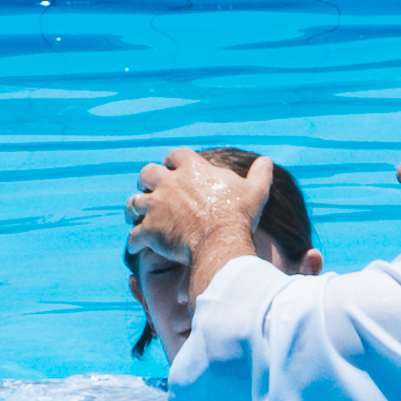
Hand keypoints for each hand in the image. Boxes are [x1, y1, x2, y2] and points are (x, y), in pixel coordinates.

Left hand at [126, 148, 269, 294]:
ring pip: (134, 202)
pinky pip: (134, 234)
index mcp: (192, 169)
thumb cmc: (237, 216)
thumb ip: (260, 174)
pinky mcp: (149, 230)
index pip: (176, 155)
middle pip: (147, 173)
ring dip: (135, 208)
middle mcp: (168, 183)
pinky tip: (135, 245)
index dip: (173, 161)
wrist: (220, 242)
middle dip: (146, 180)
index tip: (172, 166)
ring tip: (136, 215)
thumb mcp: (255, 191)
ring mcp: (156, 206)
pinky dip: (134, 240)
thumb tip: (267, 161)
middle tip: (149, 188)